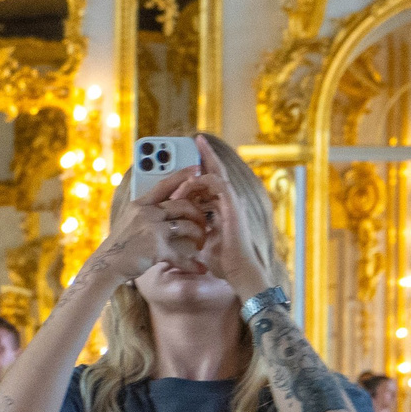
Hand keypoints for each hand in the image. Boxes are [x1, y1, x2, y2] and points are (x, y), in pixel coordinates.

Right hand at [88, 165, 201, 284]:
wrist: (106, 264)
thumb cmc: (120, 245)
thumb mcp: (130, 220)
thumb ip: (146, 211)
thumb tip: (167, 207)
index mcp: (140, 204)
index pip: (164, 185)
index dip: (182, 175)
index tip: (197, 169)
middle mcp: (146, 213)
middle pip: (183, 205)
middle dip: (198, 213)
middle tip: (204, 222)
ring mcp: (151, 229)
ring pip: (187, 225)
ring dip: (198, 235)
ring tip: (200, 243)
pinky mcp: (156, 248)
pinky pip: (181, 255)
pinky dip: (192, 263)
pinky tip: (200, 268)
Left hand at [179, 138, 269, 298]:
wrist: (235, 271)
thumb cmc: (219, 259)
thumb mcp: (198, 237)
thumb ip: (190, 224)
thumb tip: (175, 221)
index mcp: (221, 205)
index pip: (212, 180)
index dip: (203, 167)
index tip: (193, 154)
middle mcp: (228, 200)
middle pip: (217, 170)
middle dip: (207, 154)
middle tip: (196, 140)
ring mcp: (232, 201)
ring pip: (214, 175)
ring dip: (193, 177)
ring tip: (177, 187)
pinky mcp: (232, 205)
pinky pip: (216, 184)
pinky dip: (200, 184)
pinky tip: (185, 192)